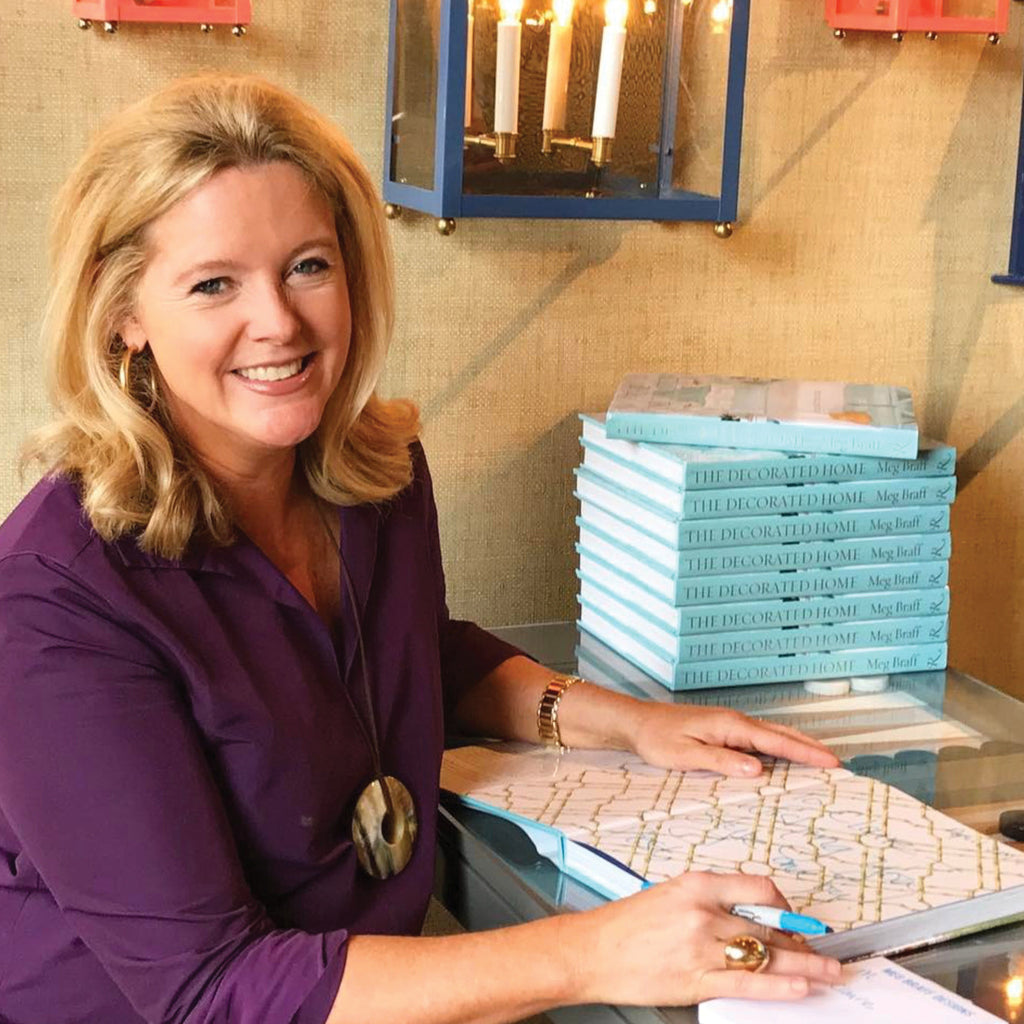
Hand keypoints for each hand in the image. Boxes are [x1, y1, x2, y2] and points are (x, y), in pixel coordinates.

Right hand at [569, 872, 841, 1006]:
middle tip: (822, 950)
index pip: (759, 889)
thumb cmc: (625, 924)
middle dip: (802, 942)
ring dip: (805, 967)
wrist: (591, 951)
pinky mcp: (696, 981)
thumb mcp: (670, 894)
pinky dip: (779, 987)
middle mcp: (702, 913)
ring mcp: (701, 948)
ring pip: (766, 957)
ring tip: (829, 972)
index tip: (796, 919)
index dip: (786, 907)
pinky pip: (748, 985)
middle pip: (770, 927)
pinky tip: (801, 988)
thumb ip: (709, 902)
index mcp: (696, 885)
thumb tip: (749, 916)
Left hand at [628, 699, 839, 775]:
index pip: (776, 741)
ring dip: (797, 745)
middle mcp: (735, 722)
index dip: (805, 752)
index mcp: (730, 726)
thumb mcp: (685, 755)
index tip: (831, 762)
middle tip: (837, 763)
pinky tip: (784, 755)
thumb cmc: (657, 738)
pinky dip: (779, 745)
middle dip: (810, 747)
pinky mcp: (724, 730)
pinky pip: (760, 737)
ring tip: (821, 759)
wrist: (637, 722)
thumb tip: (757, 769)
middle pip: (782, 734)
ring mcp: (731, 724)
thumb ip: (721, 761)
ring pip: (773, 734)